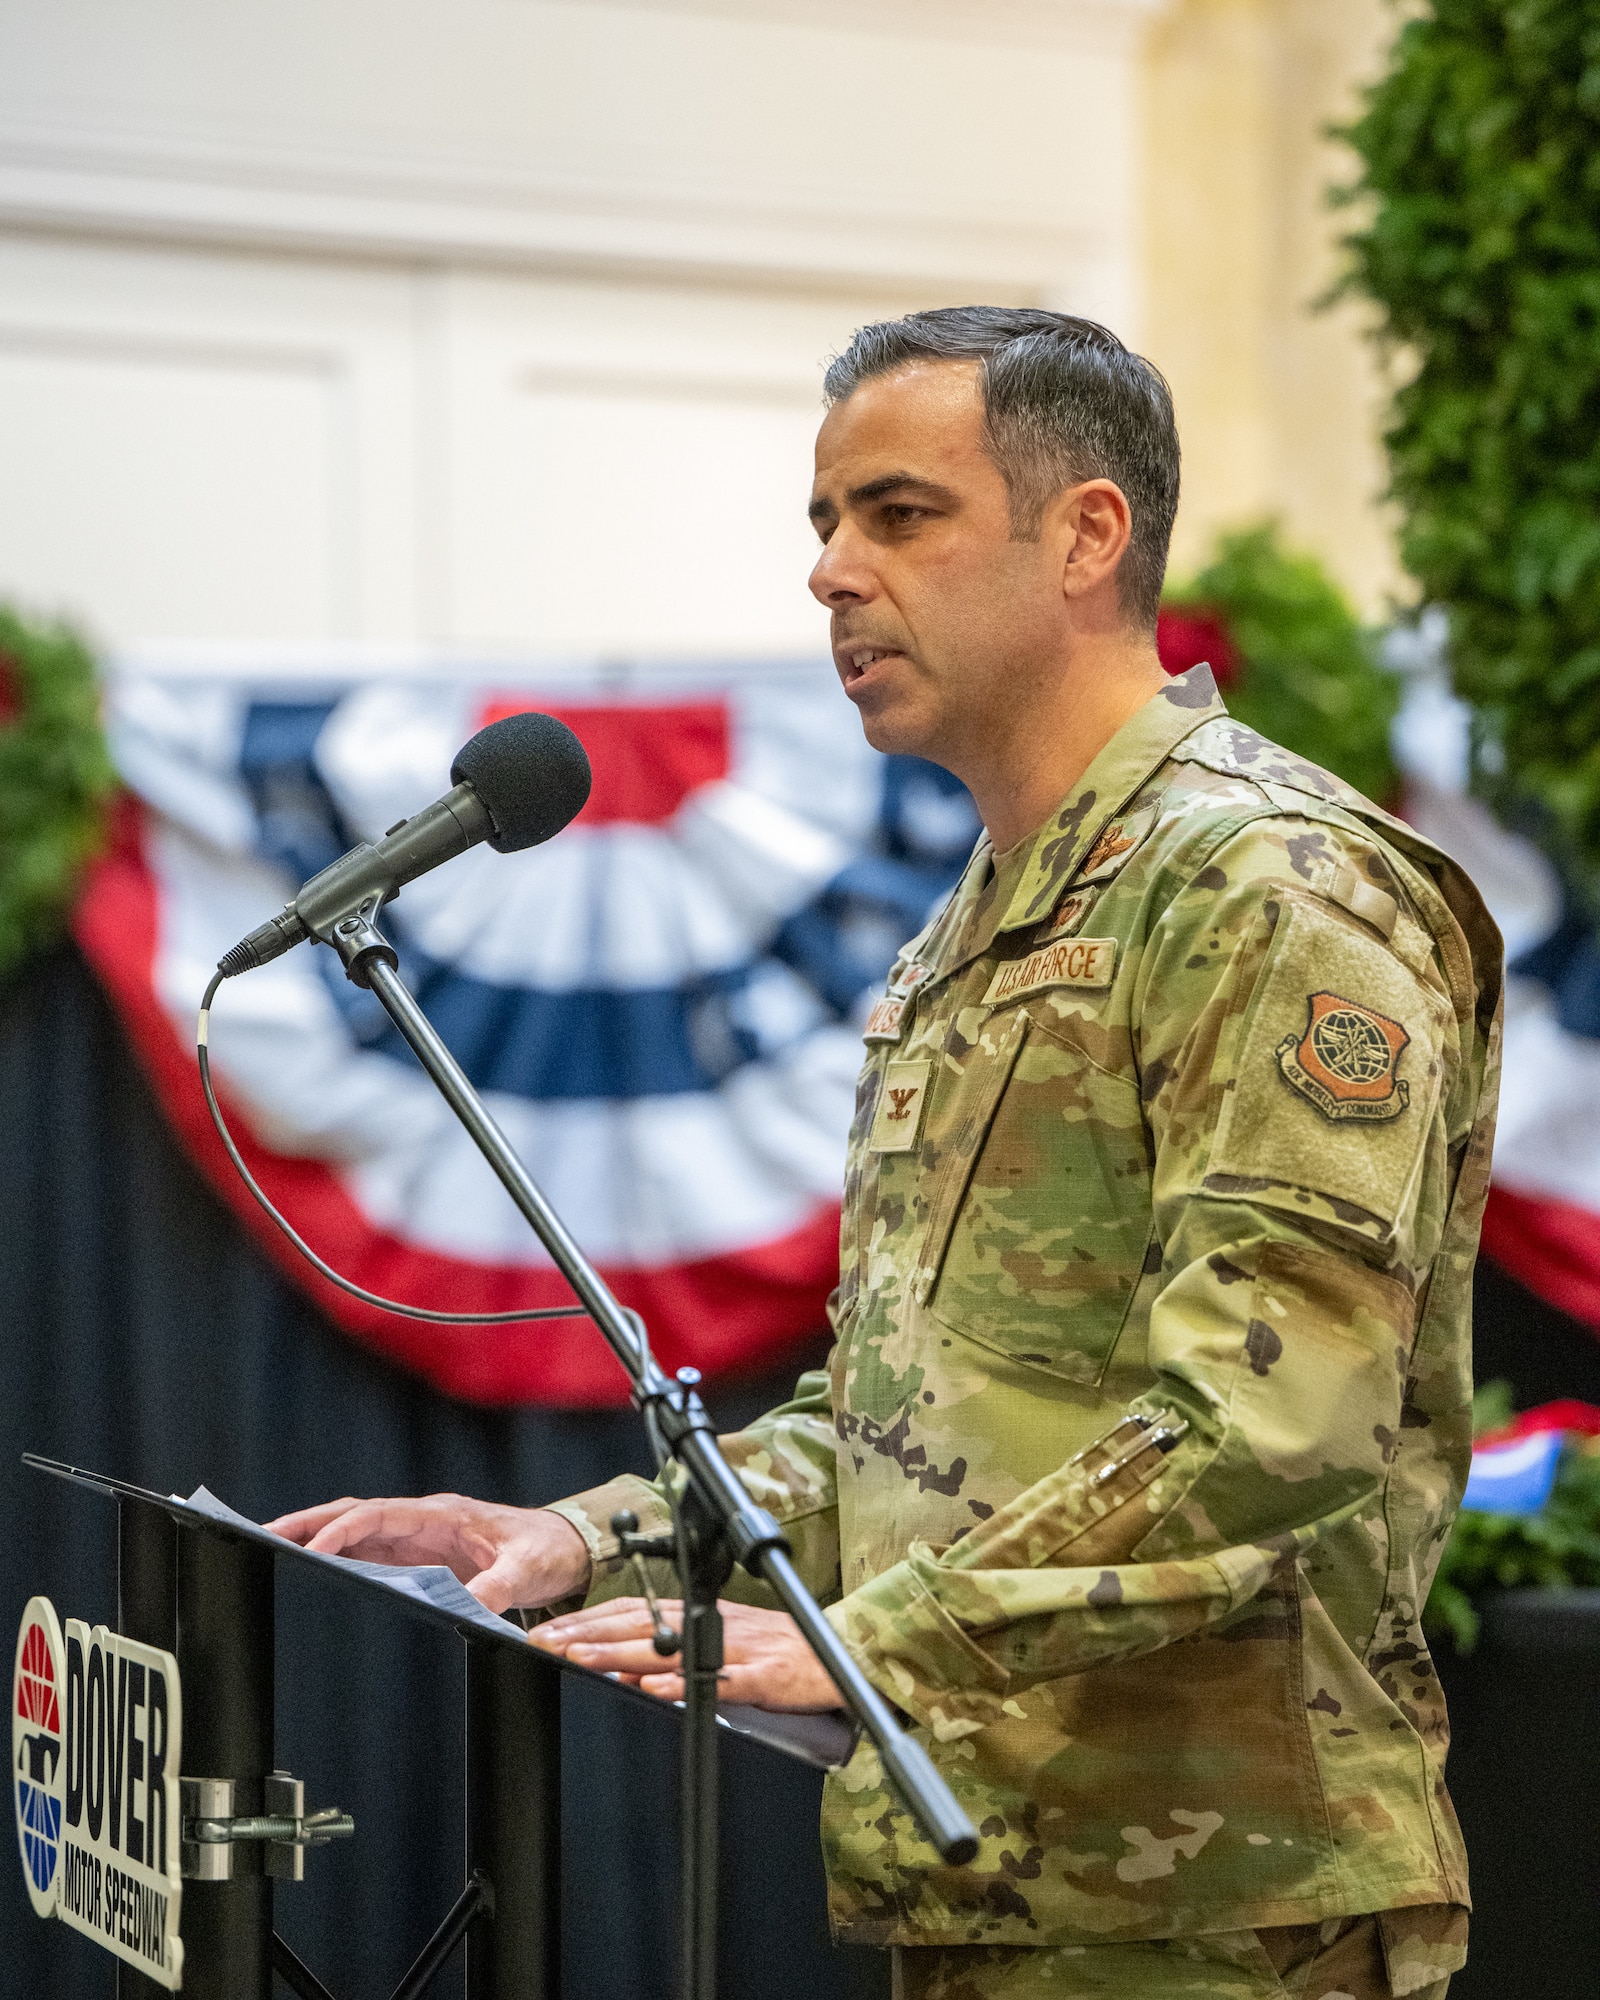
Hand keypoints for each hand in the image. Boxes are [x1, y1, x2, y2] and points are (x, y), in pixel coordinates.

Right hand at [265, 1494, 591, 1612]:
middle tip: (263, 1535)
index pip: (377, 1516)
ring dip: (315, 1537)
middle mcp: (422, 1520)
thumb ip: (496, 1587)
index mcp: (441, 1514)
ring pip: (354, 1531)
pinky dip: (337, 1556)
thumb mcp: (524, 1569)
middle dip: (308, 1523)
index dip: (341, 1532)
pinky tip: (313, 1569)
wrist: (563, 1549)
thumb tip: (470, 1610)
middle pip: (353, 1515)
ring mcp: (416, 1537)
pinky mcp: (418, 1557)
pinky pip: (369, 1552)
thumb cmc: (545, 1550)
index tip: (312, 1552)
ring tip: (271, 1548)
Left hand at [531, 1598, 843, 1711]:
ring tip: (580, 1660)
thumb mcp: (728, 1642)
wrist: (846, 1651)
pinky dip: (684, 1683)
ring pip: (670, 1649)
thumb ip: (680, 1654)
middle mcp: (714, 1624)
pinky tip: (654, 1688)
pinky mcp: (762, 1677)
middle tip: (546, 1644)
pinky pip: (719, 1680)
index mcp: (704, 1614)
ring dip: (621, 1654)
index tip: (549, 1632)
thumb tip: (627, 1668)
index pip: (635, 1611)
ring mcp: (737, 1649)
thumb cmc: (785, 1650)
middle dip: (590, 1635)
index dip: (590, 1621)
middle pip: (641, 1626)